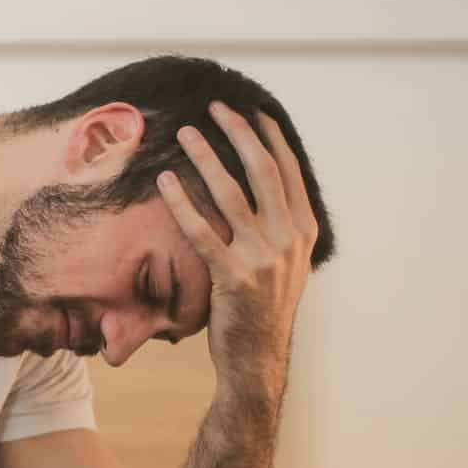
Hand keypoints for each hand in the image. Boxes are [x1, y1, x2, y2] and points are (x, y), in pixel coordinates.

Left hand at [157, 100, 320, 404]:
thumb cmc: (262, 309)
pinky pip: (201, 232)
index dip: (268, 137)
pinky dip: (182, 203)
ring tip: (185, 133)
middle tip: (216, 107)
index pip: (287, 171)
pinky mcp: (233, 277)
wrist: (257, 359)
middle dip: (239, 133)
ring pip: (231, 195)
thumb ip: (279, 225)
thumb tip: (263, 187)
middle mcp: (287, 239)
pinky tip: (165, 181)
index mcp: (302, 230)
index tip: (250, 110)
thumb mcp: (285, 263)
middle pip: (262, 171)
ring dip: (206, 158)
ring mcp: (262, 258)